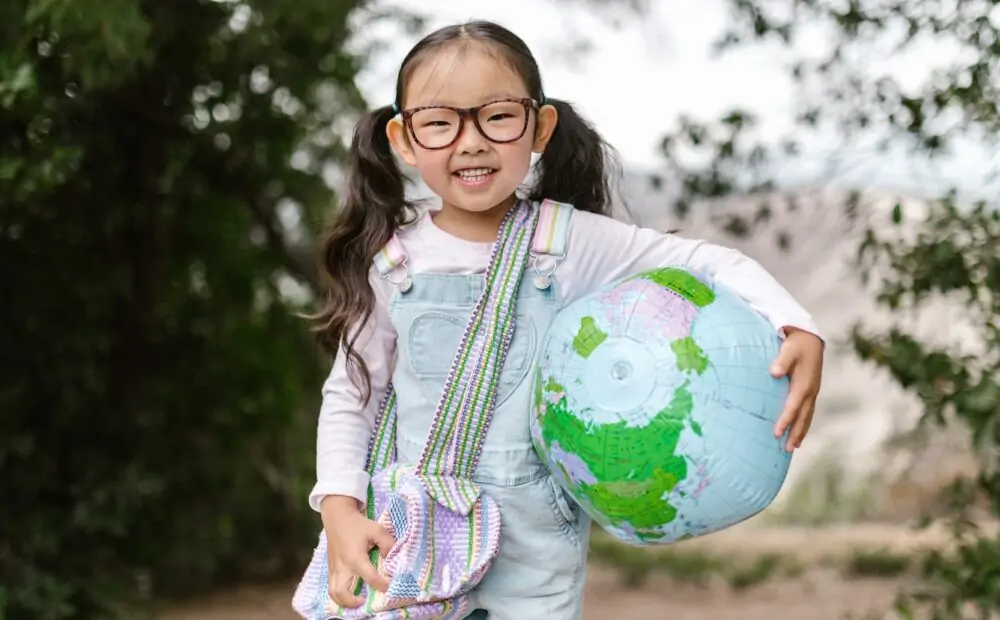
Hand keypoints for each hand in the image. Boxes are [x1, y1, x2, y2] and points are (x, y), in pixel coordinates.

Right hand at [321, 495, 395, 607]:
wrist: (337, 517)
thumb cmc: (358, 524)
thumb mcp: (377, 529)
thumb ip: (387, 543)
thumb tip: (389, 557)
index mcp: (355, 558)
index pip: (370, 577)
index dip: (382, 585)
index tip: (389, 587)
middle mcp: (342, 566)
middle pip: (342, 592)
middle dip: (352, 602)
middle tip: (364, 600)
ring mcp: (334, 568)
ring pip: (333, 592)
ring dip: (343, 601)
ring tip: (356, 600)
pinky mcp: (330, 567)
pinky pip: (331, 586)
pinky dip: (338, 594)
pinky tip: (349, 592)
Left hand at [770, 327, 823, 451]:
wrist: (810, 338)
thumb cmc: (796, 344)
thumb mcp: (788, 350)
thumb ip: (781, 361)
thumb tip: (774, 373)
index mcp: (804, 384)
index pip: (792, 407)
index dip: (785, 420)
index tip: (776, 433)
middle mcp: (810, 391)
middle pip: (802, 417)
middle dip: (795, 433)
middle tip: (786, 449)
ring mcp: (813, 392)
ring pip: (807, 416)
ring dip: (801, 431)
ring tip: (793, 446)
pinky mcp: (811, 390)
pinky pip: (808, 411)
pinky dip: (804, 423)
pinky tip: (800, 432)